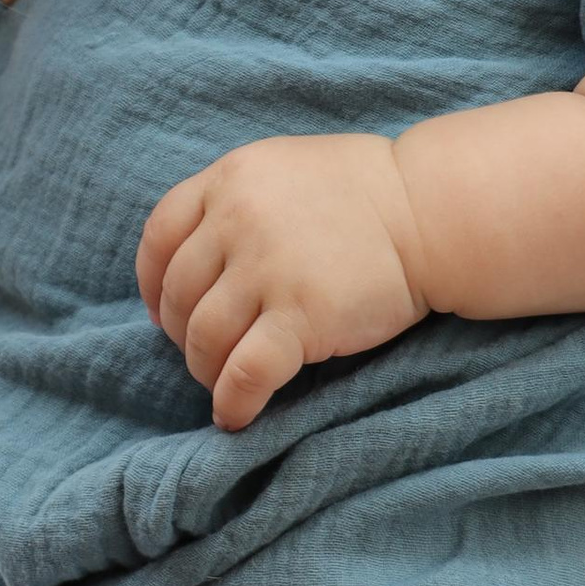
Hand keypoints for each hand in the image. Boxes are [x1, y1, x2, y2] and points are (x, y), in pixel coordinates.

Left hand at [137, 134, 425, 426]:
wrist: (432, 212)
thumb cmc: (366, 193)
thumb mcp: (285, 169)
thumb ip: (238, 201)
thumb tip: (194, 260)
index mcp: (230, 179)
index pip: (159, 236)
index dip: (152, 283)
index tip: (160, 311)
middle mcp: (238, 219)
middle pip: (179, 294)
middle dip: (182, 334)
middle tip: (205, 352)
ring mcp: (268, 269)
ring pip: (204, 338)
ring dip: (206, 370)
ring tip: (223, 382)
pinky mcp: (301, 316)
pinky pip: (245, 372)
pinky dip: (233, 401)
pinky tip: (236, 416)